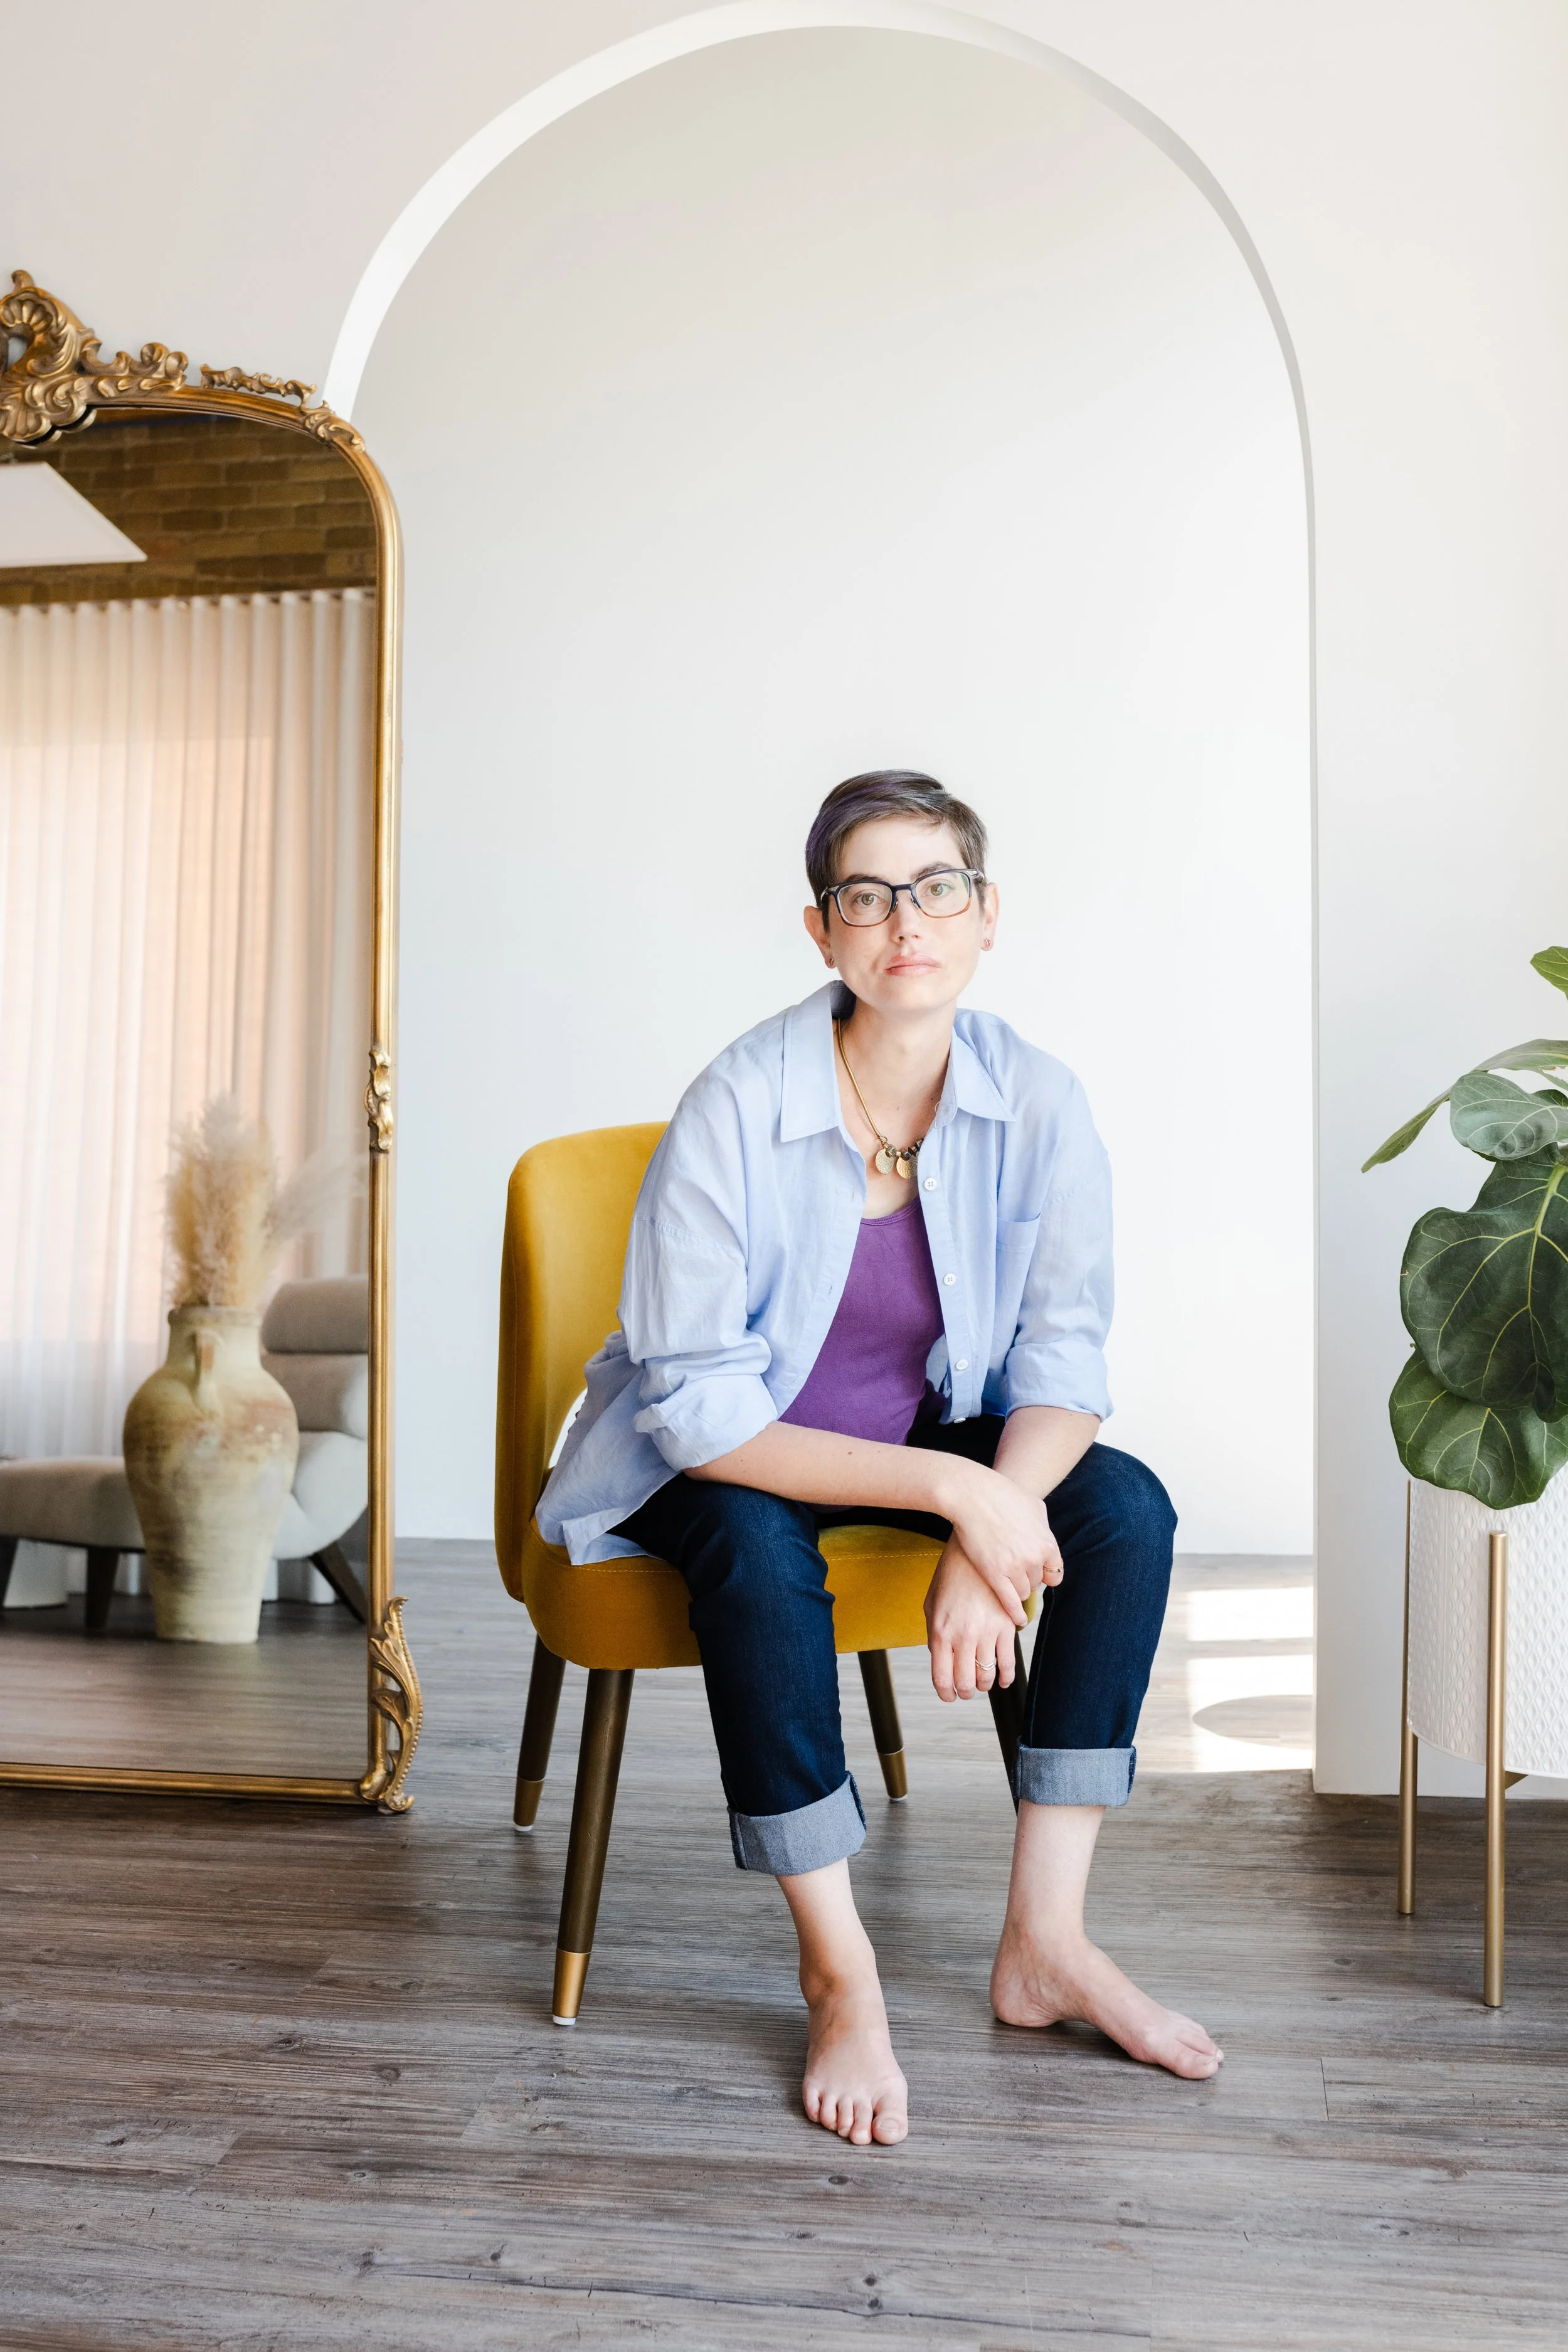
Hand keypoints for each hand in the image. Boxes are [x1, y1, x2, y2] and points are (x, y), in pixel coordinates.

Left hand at [924, 1540, 1022, 1702]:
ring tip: (982, 1683)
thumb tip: (940, 1659)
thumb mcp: (932, 1603)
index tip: (949, 1696)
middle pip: (965, 1682)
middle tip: (966, 1691)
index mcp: (939, 1633)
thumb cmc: (950, 1577)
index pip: (942, 1678)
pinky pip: (1008, 1663)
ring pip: (987, 1676)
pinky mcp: (1006, 1626)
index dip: (946, 1694)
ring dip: (984, 1685)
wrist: (976, 1552)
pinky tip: (1003, 1680)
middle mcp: (962, 1637)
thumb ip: (933, 1634)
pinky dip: (1006, 1677)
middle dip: (965, 1692)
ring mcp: (986, 1632)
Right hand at [942, 1461, 1061, 1624]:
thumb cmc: (1002, 1495)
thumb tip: (1044, 1535)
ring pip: (1022, 1592)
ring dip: (1016, 1590)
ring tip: (1006, 1583)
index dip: (1044, 1574)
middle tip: (1013, 1571)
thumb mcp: (1034, 1507)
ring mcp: (1014, 1568)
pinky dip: (1014, 1613)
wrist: (974, 1495)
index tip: (1036, 1574)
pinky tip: (1016, 1619)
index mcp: (1047, 1543)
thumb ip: (1043, 1526)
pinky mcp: (994, 1575)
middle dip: (1026, 1578)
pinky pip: (1009, 1602)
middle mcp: (1034, 1559)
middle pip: (1036, 1582)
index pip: (1054, 1573)